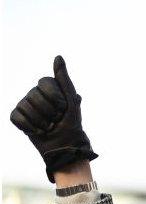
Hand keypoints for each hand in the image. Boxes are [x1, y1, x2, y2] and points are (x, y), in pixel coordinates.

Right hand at [9, 56, 97, 182]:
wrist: (65, 146)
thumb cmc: (71, 124)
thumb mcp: (71, 101)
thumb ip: (64, 79)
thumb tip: (58, 57)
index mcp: (49, 88)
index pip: (45, 82)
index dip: (55, 98)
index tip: (63, 108)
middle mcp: (35, 94)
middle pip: (33, 94)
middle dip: (49, 111)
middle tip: (56, 120)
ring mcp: (25, 105)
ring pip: (24, 106)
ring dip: (40, 121)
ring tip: (48, 127)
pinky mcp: (17, 117)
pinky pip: (16, 117)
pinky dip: (29, 126)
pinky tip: (37, 130)